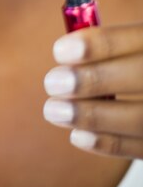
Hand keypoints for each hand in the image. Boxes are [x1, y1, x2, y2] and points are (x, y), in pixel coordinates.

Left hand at [43, 24, 142, 158]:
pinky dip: (108, 143)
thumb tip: (64, 50)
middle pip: (141, 77)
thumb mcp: (131, 43)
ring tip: (54, 110)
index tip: (60, 51)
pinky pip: (142, 148)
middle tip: (52, 83)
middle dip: (92, 80)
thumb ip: (107, 45)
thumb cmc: (134, 62)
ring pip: (140, 118)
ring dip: (92, 116)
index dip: (99, 45)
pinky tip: (78, 134)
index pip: (137, 38)